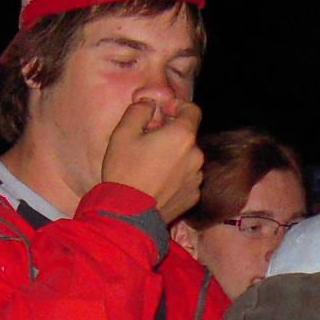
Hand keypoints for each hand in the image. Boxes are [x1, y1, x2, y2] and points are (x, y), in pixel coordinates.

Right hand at [101, 98, 204, 222]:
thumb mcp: (123, 133)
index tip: (163, 112)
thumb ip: (139, 110)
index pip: (192, 110)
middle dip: (171, 135)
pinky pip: (187, 179)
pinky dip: (176, 177)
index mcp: (182, 136)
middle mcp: (196, 156)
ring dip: (174, 157)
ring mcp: (196, 178)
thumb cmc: (125, 172)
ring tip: (151, 166)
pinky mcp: (193, 197)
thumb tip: (150, 104)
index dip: (178, 106)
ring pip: (188, 158)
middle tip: (148, 143)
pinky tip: (157, 183)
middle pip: (188, 136)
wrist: (129, 215)